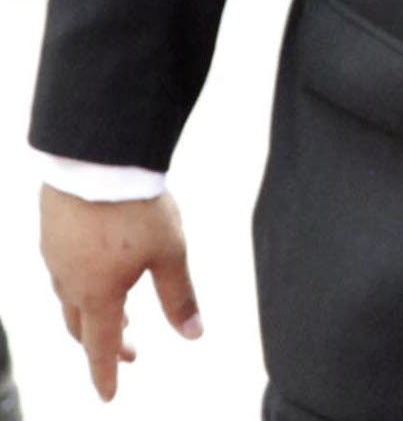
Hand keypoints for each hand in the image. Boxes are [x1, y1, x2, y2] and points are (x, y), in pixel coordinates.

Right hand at [40, 185, 203, 401]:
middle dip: (105, 344)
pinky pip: (63, 271)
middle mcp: (69, 283)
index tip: (109, 397)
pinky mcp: (51, 234)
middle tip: (132, 353)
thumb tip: (194, 335)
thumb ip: (179, 296)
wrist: (95, 161)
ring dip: (92, 314)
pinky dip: (82, 285)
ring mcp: (54, 258)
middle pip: (82, 327)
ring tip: (119, 314)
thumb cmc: (135, 209)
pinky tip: (96, 271)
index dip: (107, 373)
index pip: (101, 346)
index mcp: (98, 294)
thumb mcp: (170, 253)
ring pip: (70, 298)